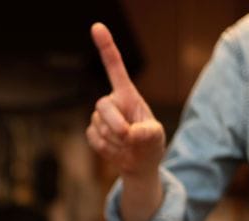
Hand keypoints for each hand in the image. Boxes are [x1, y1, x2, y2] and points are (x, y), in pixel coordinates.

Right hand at [85, 23, 165, 178]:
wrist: (138, 164)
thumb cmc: (149, 144)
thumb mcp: (156, 137)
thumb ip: (148, 133)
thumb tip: (132, 133)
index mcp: (128, 95)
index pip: (114, 67)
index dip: (106, 47)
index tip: (97, 27)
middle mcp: (112, 102)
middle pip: (103, 105)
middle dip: (115, 124)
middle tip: (128, 137)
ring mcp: (100, 117)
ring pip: (99, 126)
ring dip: (116, 142)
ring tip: (128, 146)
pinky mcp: (92, 132)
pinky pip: (94, 139)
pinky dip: (107, 150)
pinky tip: (117, 151)